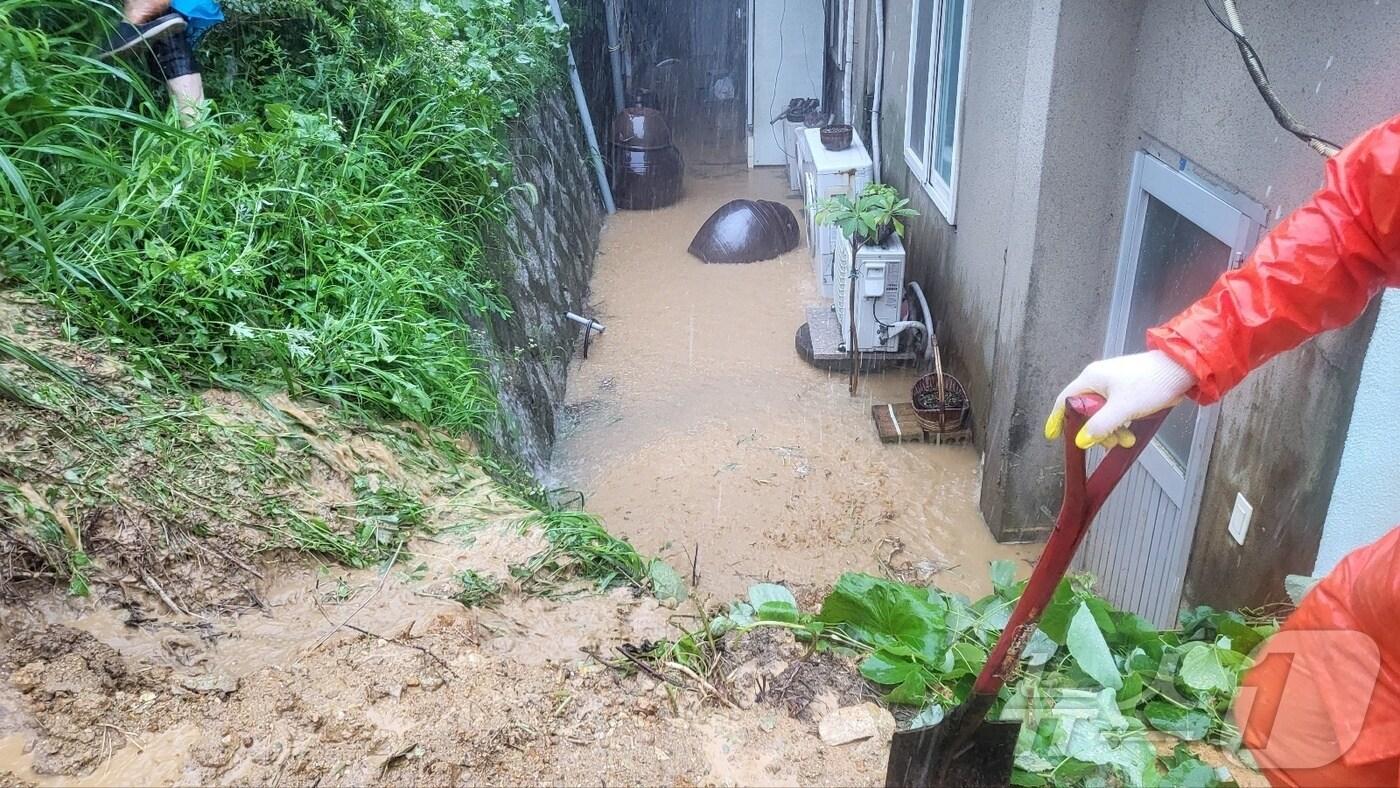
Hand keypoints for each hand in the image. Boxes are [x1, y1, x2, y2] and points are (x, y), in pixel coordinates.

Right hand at [1043, 350, 1195, 448]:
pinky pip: (1115, 410)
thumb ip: (1100, 426)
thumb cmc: (1150, 384)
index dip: (1057, 419)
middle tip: (1109, 443)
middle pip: (1085, 410)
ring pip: (1102, 413)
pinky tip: (1131, 431)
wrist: (1181, 369)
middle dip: (1096, 430)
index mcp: (1091, 378)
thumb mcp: (1123, 408)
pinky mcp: (1127, 389)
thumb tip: (1081, 441)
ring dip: (1111, 429)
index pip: (1064, 400)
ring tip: (1127, 439)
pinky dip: (1120, 423)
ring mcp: (1113, 384)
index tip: (1053, 436)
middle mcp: (1098, 379)